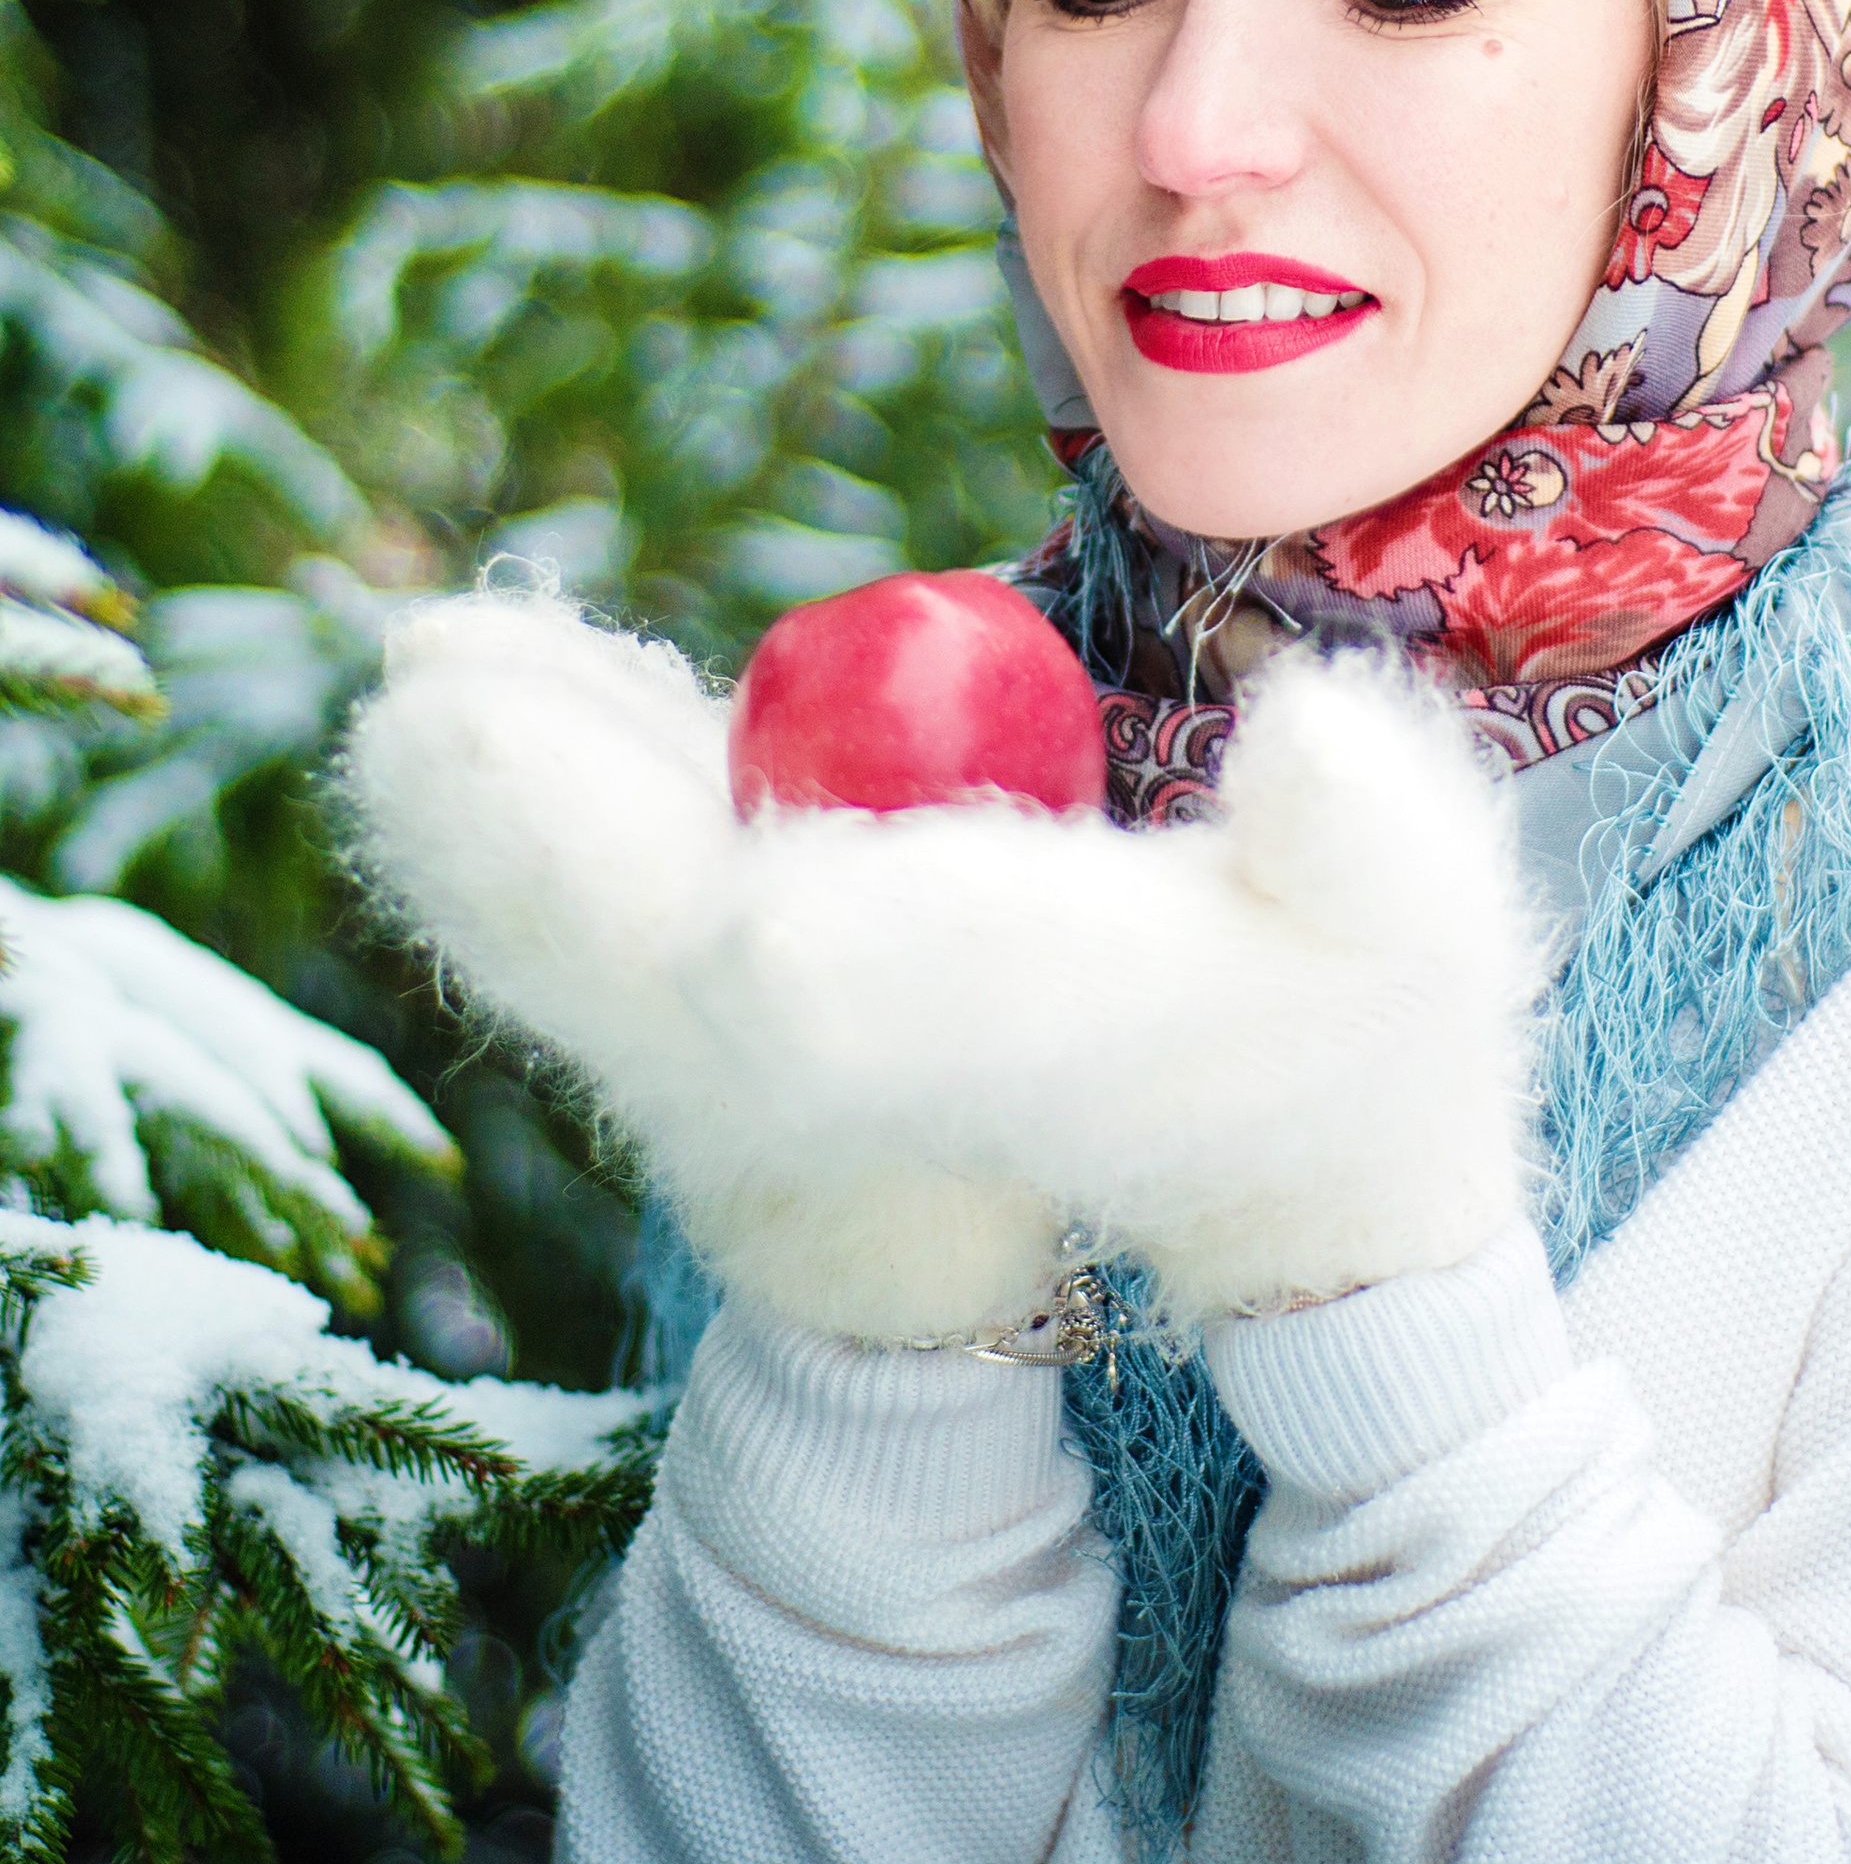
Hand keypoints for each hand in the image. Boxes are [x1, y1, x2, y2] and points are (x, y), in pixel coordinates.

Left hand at [343, 591, 1546, 1343]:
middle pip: (704, 976)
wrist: (1252, 1186)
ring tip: (416, 682)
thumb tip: (1305, 736)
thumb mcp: (1421, 934)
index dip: (867, 969)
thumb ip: (1373, 839)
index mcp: (1056, 1051)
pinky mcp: (723, 1000)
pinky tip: (461, 677)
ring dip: (505, 825)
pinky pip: (596, 907)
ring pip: (613, 944)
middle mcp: (889, 1081)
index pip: (942, 1019)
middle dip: (578, 857)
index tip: (757, 925)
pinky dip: (526, 804)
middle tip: (447, 721)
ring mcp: (780, 1058)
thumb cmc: (1353, 1035)